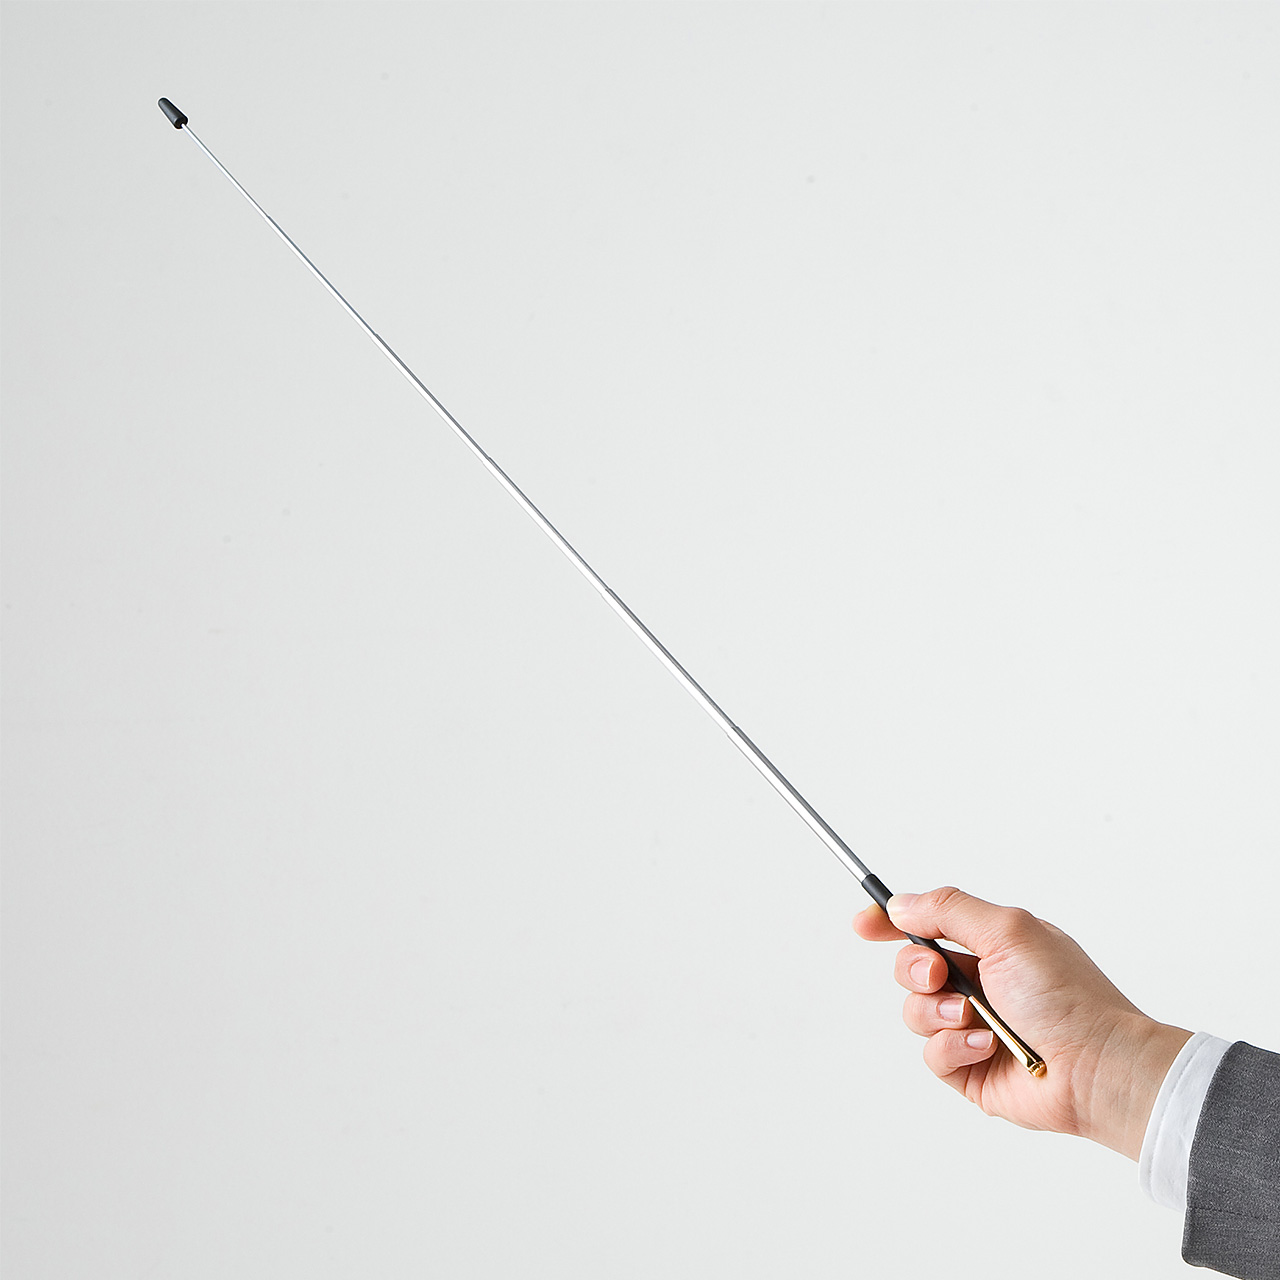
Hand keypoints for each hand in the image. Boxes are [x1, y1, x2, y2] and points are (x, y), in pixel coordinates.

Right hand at [853, 886, 1191, 1158]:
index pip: (927, 927)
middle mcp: (979, 984)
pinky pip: (932, 1055)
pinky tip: (987, 1048)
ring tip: (975, 1019)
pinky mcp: (969, 1070)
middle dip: (915, 970)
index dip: (890, 923)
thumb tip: (900, 906)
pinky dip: (955, 1048)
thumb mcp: (1007, 930)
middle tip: (940, 976)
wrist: (1096, 1067)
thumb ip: (947, 910)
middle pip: (911, 968)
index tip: (864, 923)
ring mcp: (973, 1028)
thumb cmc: (1067, 996)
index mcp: (991, 945)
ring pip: (915, 1012)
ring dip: (939, 1013)